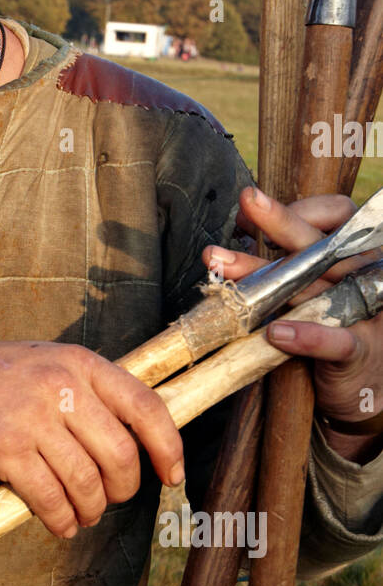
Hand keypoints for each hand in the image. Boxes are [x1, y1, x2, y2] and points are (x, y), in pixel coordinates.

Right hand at [0, 339, 184, 537]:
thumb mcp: (50, 362)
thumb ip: (91, 390)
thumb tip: (141, 437)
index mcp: (81, 363)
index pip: (146, 408)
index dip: (168, 448)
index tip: (172, 475)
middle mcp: (62, 387)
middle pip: (120, 456)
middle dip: (123, 489)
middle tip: (111, 499)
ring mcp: (33, 419)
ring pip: (86, 483)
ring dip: (90, 510)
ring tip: (83, 515)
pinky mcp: (6, 450)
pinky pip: (49, 498)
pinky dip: (61, 519)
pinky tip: (60, 523)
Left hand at [202, 185, 382, 455]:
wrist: (363, 384)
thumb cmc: (330, 327)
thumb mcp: (309, 287)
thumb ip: (283, 260)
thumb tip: (243, 227)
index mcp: (351, 255)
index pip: (334, 213)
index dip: (294, 206)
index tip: (248, 212)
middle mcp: (361, 275)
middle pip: (319, 243)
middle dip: (279, 219)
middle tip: (246, 201)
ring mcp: (363, 312)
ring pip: (312, 288)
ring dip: (263, 277)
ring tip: (223, 265)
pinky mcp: (359, 351)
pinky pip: (335, 341)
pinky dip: (307, 336)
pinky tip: (276, 332)